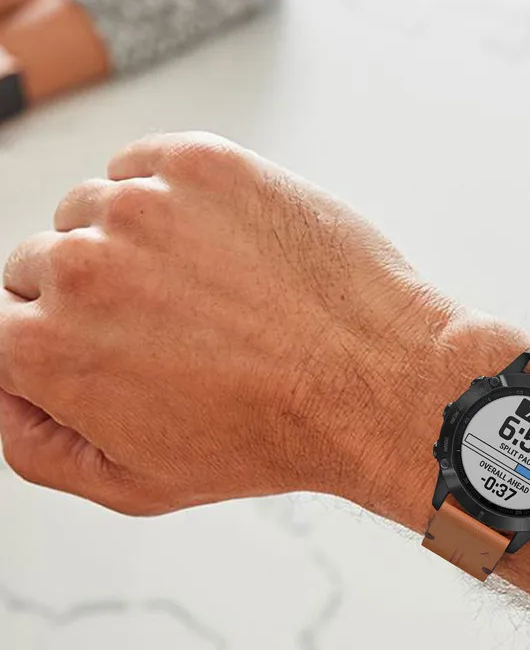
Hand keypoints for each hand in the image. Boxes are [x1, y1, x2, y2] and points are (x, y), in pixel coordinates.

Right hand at [0, 131, 521, 518]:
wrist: (373, 381)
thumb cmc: (271, 434)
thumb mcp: (140, 484)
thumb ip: (40, 448)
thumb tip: (7, 399)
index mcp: (45, 348)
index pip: (7, 327)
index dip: (62, 345)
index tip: (112, 353)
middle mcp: (77, 268)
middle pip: (43, 266)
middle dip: (94, 299)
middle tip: (174, 332)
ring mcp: (139, 206)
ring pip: (93, 212)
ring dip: (133, 246)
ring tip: (210, 295)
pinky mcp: (198, 165)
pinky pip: (146, 169)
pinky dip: (171, 201)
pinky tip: (224, 251)